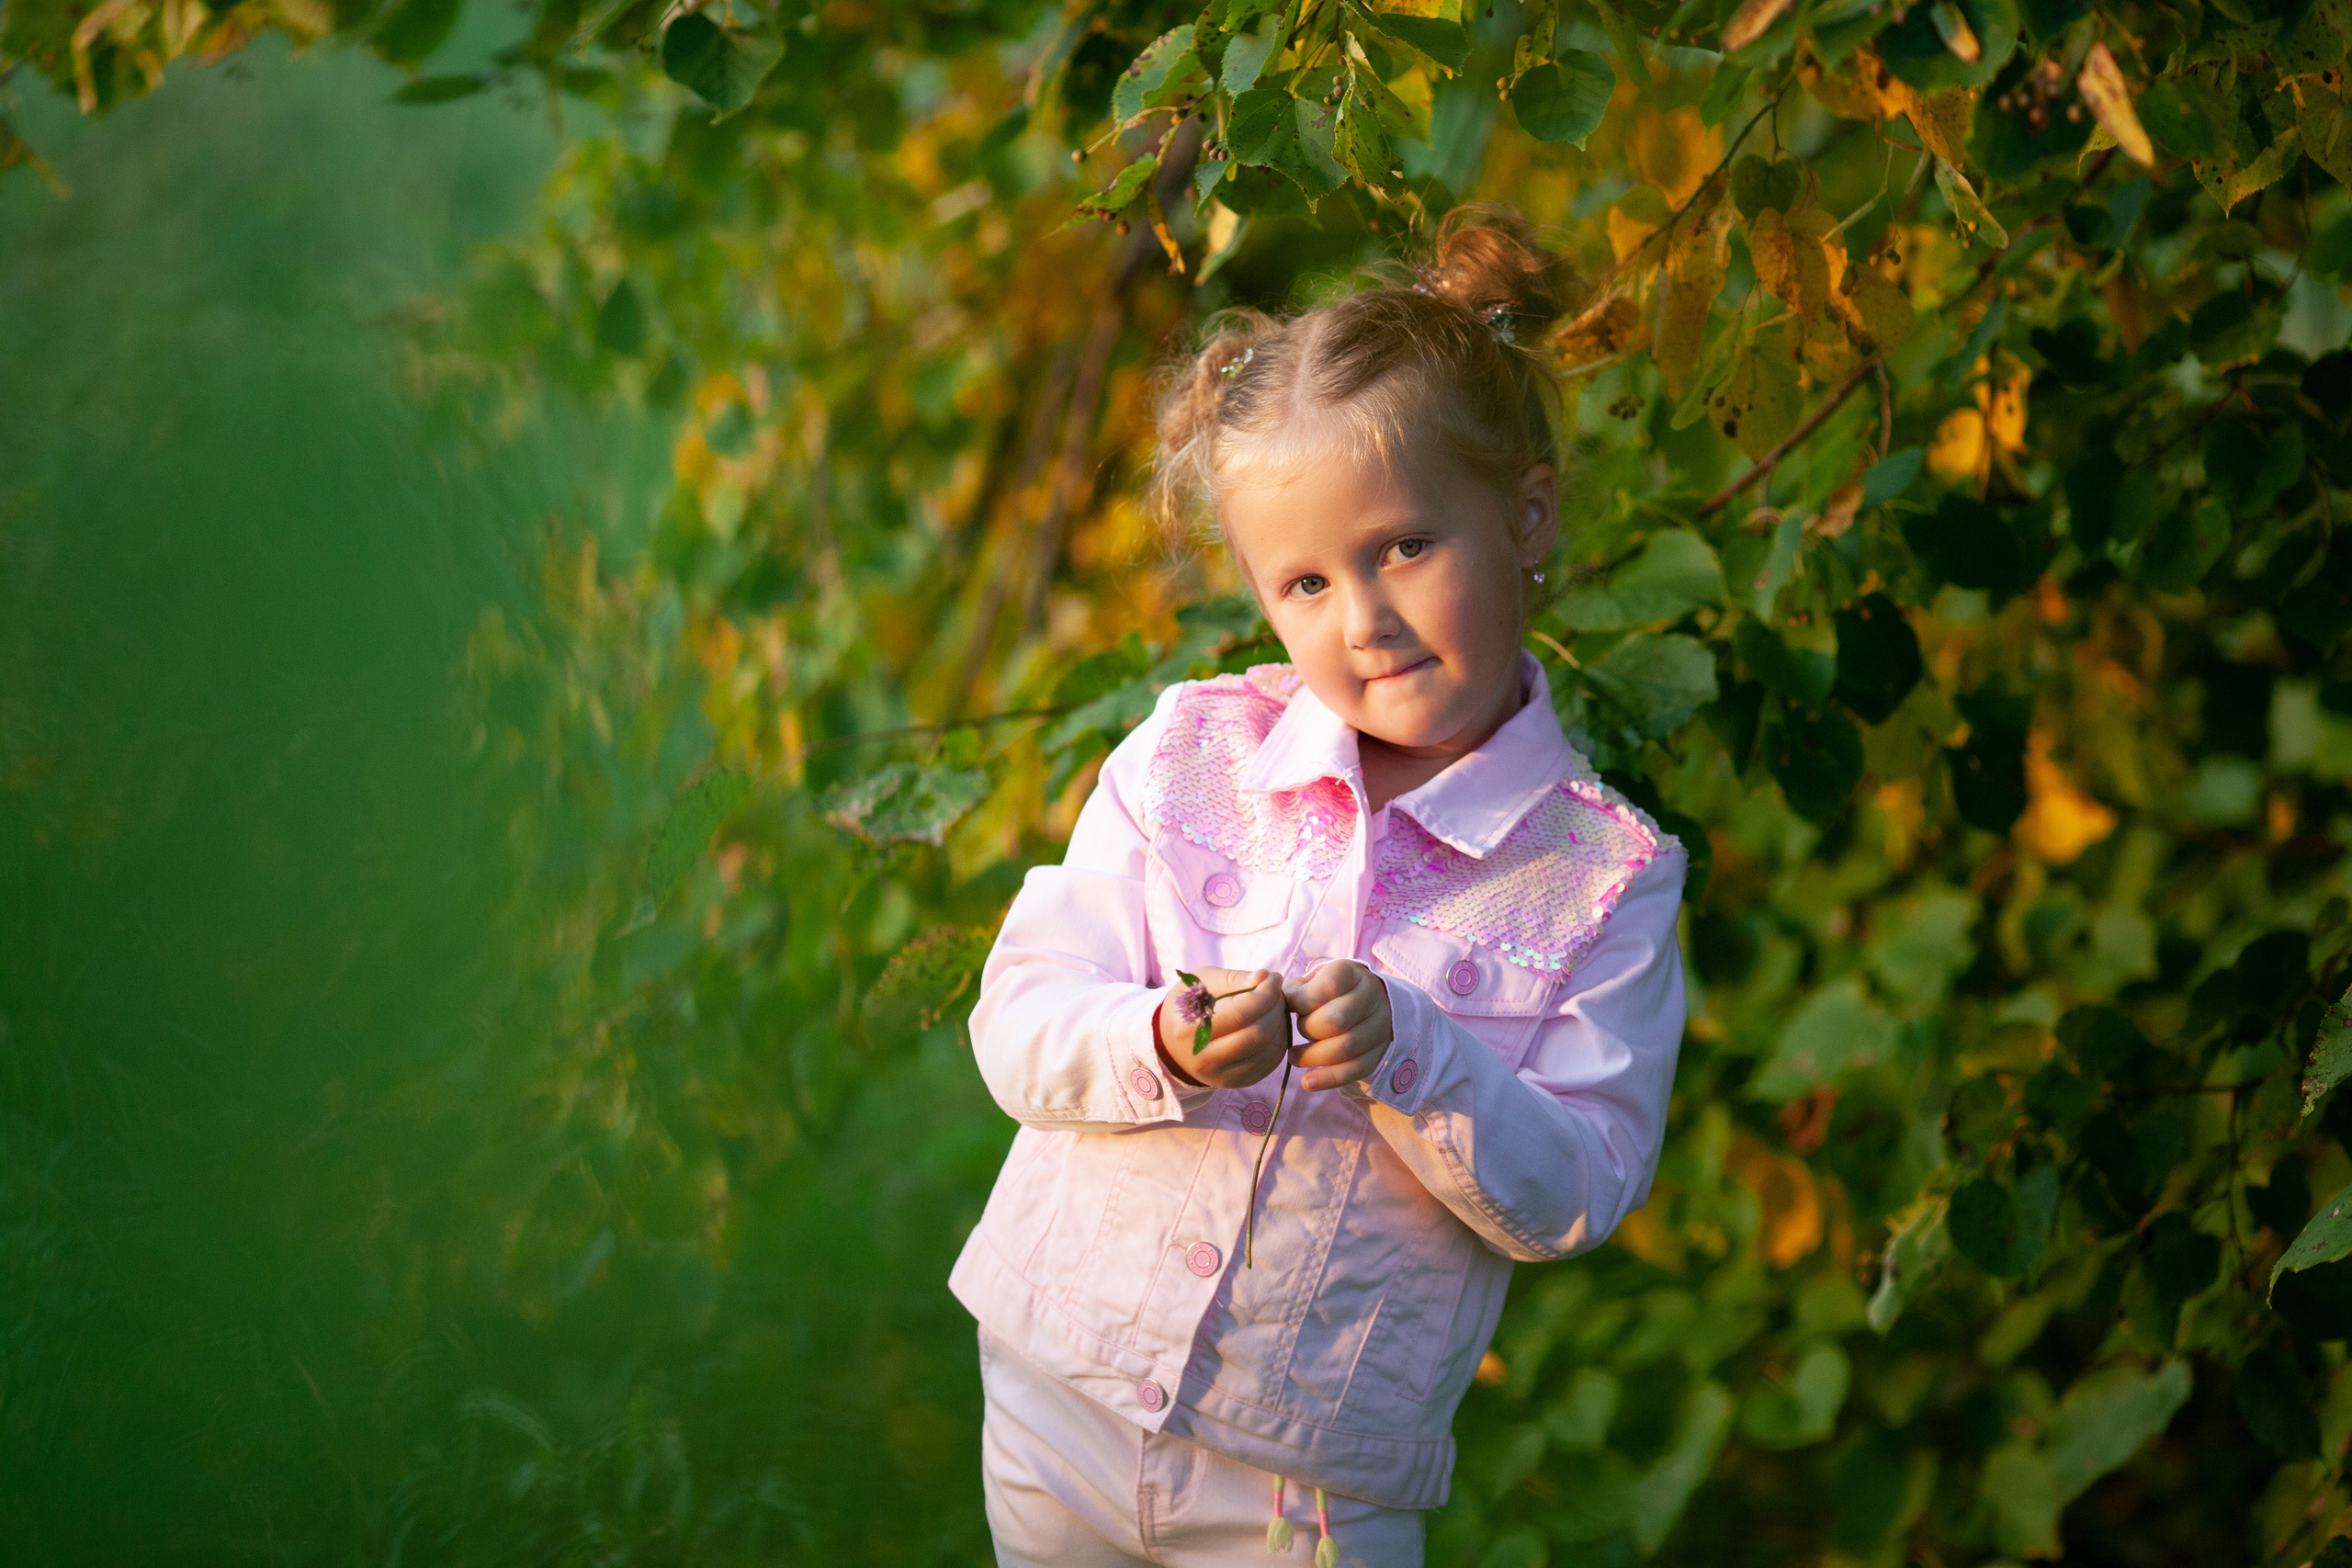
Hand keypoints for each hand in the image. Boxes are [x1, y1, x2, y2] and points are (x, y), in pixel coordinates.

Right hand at [1155, 967, 1289, 1089]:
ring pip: (1268, 1051)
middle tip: (1278, 991)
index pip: (1240, 1014)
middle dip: (1276, 1008)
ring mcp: (1222, 1076)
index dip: (1265, 994)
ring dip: (1281, 1024)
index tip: (1273, 977)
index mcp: (1190, 1030)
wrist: (1173, 1044)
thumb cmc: (1191, 1005)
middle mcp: (1204, 1059)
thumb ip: (1232, 978)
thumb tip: (1264, 976)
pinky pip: (1270, 1063)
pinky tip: (1274, 1024)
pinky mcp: (1237, 1083)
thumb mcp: (1201, 983)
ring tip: (1276, 1006)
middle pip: (1258, 1034)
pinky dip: (1279, 1041)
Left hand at [1282, 960, 1392, 1092]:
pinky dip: (1328, 1079)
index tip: (1291, 1006)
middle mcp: (1373, 997)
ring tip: (1294, 1057)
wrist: (1364, 1006)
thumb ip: (1295, 991)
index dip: (1303, 1000)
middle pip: (1337, 1019)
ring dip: (1313, 1057)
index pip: (1330, 985)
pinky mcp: (1381, 1052)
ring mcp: (1381, 1026)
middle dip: (1308, 1029)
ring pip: (1346, 1047)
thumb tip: (1278, 1004)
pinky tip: (1307, 1083)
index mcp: (1353, 973)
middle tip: (1296, 1031)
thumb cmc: (1327, 994)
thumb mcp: (1312, 982)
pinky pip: (1355, 1070)